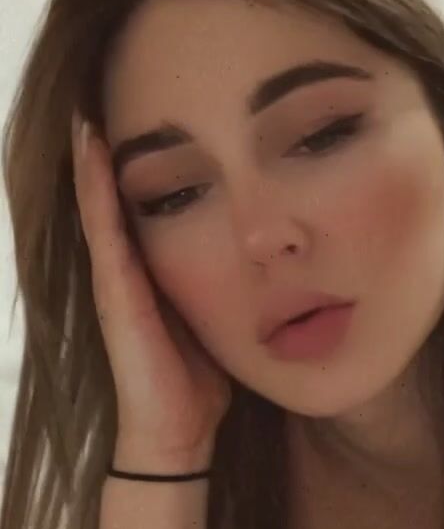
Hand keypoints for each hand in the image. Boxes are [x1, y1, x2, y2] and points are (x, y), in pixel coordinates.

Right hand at [71, 111, 231, 457]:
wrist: (178, 434)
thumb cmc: (200, 381)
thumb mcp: (220, 320)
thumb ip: (230, 290)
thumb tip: (273, 264)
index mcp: (153, 275)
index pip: (145, 208)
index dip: (143, 165)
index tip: (153, 116)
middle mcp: (126, 271)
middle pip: (112, 199)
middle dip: (108, 153)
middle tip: (103, 94)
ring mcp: (114, 280)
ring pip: (97, 205)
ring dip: (90, 159)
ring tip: (86, 109)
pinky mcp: (113, 293)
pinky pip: (102, 229)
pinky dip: (93, 188)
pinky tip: (91, 148)